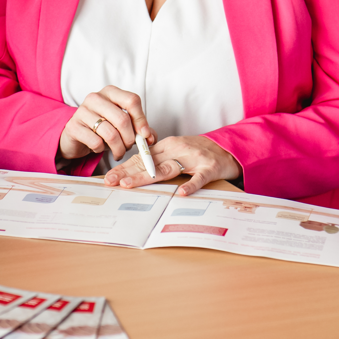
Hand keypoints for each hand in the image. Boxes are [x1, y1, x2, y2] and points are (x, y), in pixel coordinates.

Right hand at [57, 86, 153, 162]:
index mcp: (111, 92)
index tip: (144, 135)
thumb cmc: (103, 128)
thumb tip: (150, 138)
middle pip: (122, 119)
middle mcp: (95, 97)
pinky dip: (101, 150)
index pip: (132, 100)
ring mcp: (82, 111)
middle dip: (130, 139)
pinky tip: (99, 148)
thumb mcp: (123, 125)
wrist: (76, 136)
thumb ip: (140, 129)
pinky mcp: (73, 127)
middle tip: (128, 147)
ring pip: (110, 134)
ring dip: (118, 148)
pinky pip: (96, 142)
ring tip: (118, 152)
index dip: (141, 120)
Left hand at [104, 134, 240, 196]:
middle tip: (111, 181)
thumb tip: (133, 172)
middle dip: (128, 172)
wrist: (229, 148)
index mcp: (168, 146)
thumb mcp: (176, 152)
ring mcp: (194, 159)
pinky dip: (190, 184)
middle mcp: (178, 150)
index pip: (142, 157)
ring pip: (167, 168)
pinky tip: (181, 193)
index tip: (109, 177)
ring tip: (130, 184)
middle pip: (149, 162)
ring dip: (147, 176)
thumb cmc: (199, 153)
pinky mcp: (210, 168)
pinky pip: (199, 177)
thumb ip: (158, 160)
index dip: (124, 167)